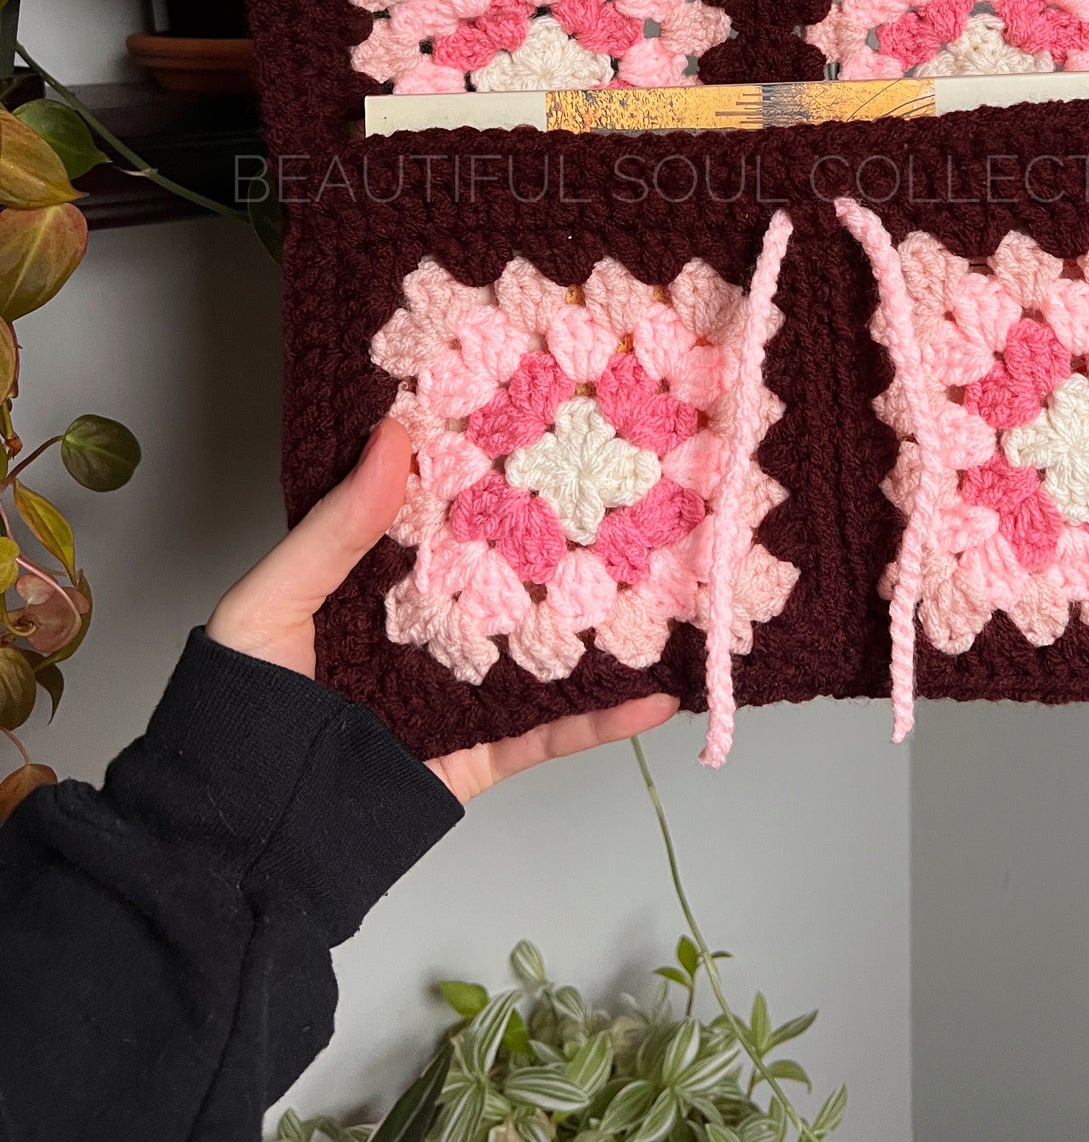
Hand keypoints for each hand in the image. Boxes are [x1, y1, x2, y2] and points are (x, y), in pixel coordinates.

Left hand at [207, 418, 675, 802]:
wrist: (240, 840)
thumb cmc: (239, 711)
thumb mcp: (270, 603)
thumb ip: (335, 528)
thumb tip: (395, 435)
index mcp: (374, 588)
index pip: (443, 520)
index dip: (489, 474)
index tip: (545, 425)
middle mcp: (427, 634)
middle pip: (509, 581)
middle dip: (567, 543)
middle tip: (634, 495)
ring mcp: (460, 694)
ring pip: (545, 652)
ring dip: (605, 629)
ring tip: (671, 589)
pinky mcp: (481, 754)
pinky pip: (550, 732)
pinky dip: (605, 718)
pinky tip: (656, 695)